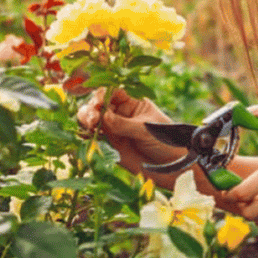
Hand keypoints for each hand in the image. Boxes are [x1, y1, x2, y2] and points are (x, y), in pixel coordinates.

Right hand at [78, 89, 247, 211]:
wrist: (171, 167)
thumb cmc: (166, 141)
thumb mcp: (146, 129)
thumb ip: (123, 123)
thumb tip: (102, 117)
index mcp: (133, 102)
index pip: (112, 91)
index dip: (103, 94)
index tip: (99, 102)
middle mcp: (121, 113)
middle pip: (99, 104)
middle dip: (92, 108)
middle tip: (94, 119)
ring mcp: (114, 128)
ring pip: (92, 118)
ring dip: (87, 118)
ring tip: (91, 125)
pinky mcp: (110, 144)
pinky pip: (93, 136)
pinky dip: (86, 133)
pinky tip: (86, 134)